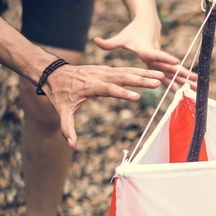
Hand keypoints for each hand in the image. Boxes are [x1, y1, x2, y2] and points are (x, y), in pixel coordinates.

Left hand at [42, 64, 163, 147]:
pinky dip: (139, 71)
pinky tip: (151, 74)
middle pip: (123, 76)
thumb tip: (72, 146)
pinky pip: (125, 69)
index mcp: (90, 86)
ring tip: (160, 76)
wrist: (55, 73)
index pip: (109, 89)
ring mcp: (104, 71)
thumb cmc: (60, 94)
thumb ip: (68, 129)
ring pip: (127, 71)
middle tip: (157, 82)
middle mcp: (99, 76)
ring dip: (144, 73)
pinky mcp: (107, 69)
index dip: (122, 93)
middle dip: (140, 79)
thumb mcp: (63, 112)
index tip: (137, 97)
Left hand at [94, 17, 196, 91]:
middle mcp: (156, 55)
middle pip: (170, 65)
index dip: (165, 58)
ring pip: (174, 71)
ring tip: (197, 87)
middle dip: (182, 73)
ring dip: (185, 79)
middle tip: (194, 79)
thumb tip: (95, 40)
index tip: (176, 62)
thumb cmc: (132, 31)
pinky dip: (176, 83)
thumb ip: (109, 43)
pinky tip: (184, 91)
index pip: (157, 54)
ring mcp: (160, 60)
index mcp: (147, 49)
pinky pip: (170, 75)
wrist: (147, 22)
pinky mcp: (161, 64)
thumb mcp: (121, 37)